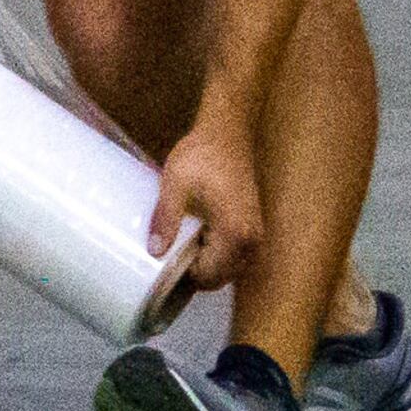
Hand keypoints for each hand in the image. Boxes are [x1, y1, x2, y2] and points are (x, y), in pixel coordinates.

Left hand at [149, 121, 263, 291]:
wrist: (226, 133)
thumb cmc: (202, 155)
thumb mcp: (175, 185)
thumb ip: (165, 220)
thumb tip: (154, 252)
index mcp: (235, 233)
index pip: (208, 276)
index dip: (183, 273)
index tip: (166, 257)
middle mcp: (251, 239)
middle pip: (220, 278)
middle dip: (195, 271)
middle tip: (172, 249)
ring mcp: (256, 234)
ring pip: (228, 269)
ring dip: (206, 263)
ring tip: (184, 240)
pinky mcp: (253, 226)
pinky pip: (234, 256)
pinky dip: (216, 253)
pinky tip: (198, 234)